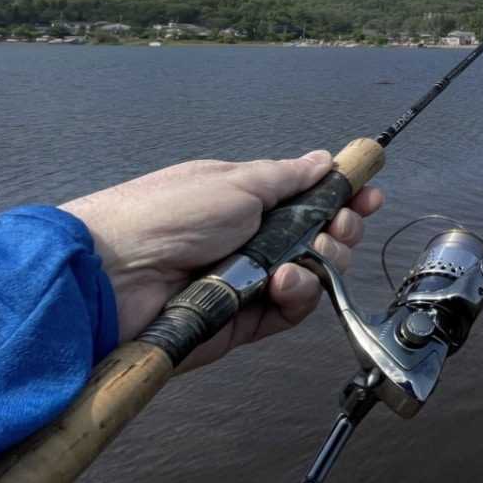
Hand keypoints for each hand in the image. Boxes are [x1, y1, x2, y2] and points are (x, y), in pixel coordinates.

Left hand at [60, 150, 384, 374]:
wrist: (115, 277)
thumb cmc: (164, 215)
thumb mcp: (235, 181)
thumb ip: (287, 178)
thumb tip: (322, 162)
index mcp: (244, 199)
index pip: (307, 198)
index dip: (342, 197)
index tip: (368, 195)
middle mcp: (249, 239)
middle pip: (319, 237)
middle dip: (340, 230)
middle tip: (341, 226)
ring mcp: (247, 280)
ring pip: (312, 275)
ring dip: (322, 263)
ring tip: (309, 257)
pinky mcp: (243, 321)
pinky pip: (290, 309)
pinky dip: (297, 296)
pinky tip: (284, 283)